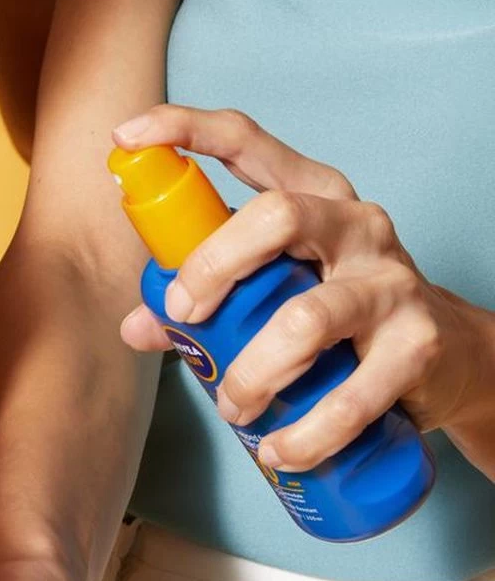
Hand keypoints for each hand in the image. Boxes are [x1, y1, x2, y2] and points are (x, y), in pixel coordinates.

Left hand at [112, 105, 494, 471]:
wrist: (451, 356)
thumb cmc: (342, 311)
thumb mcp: (273, 289)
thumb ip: (206, 300)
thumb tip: (135, 325)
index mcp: (312, 194)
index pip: (247, 141)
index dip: (186, 130)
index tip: (128, 137)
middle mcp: (355, 224)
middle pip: (277, 216)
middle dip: (213, 266)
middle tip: (182, 314)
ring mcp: (392, 280)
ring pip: (307, 319)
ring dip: (252, 373)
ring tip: (233, 407)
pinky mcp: (418, 343)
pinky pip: (351, 396)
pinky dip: (305, 432)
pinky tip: (279, 451)